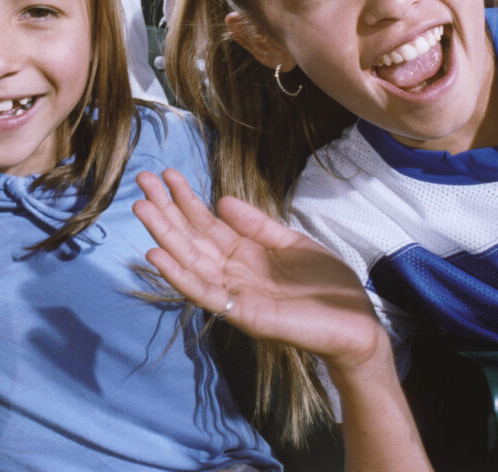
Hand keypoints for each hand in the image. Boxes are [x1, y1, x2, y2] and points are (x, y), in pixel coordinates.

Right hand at [133, 169, 383, 372]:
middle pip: (191, 238)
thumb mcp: (291, 244)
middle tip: (142, 182)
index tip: (166, 174)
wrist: (356, 322)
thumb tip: (221, 201)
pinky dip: (179, 275)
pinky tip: (157, 255)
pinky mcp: (243, 313)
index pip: (206, 224)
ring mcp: (235, 294)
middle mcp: (232, 273)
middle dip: (165, 211)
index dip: (186, 200)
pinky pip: (204, 293)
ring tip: (142, 208)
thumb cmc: (327, 286)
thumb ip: (257, 225)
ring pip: (190, 261)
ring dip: (164, 236)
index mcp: (244, 254)